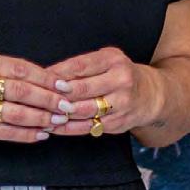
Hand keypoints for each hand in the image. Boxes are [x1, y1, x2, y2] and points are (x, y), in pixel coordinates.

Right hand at [0, 50, 72, 142]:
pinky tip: (40, 134)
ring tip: (58, 119)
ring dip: (41, 117)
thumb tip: (41, 78)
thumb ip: (1, 69)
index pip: (19, 67)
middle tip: (67, 104)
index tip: (63, 83)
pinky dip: (26, 134)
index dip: (44, 76)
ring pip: (15, 112)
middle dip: (48, 98)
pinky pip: (5, 131)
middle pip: (20, 89)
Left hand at [43, 46, 161, 135]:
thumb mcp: (105, 60)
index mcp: (113, 60)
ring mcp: (121, 104)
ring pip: (85, 110)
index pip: (80, 65)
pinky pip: (90, 127)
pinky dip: (70, 128)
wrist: (150, 95)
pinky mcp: (119, 123)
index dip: (59, 72)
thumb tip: (50, 73)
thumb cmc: (119, 73)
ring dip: (62, 113)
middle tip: (40, 96)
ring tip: (42, 113)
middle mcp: (120, 81)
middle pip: (83, 89)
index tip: (42, 77)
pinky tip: (55, 127)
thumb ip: (82, 66)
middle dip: (59, 94)